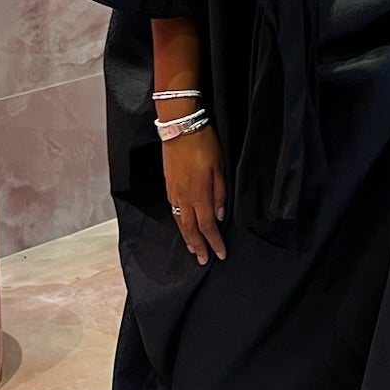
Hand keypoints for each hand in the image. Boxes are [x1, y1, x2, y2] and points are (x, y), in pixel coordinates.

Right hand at [163, 124, 226, 262]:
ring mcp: (174, 192)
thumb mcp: (220, 168)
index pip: (207, 227)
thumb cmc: (203, 145)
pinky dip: (180, 223)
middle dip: (198, 246)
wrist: (179, 128)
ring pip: (180, 221)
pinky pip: (174, 211)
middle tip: (202, 260)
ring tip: (192, 248)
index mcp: (199, 195)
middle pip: (191, 229)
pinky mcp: (168, 185)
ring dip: (187, 237)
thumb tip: (219, 216)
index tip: (220, 255)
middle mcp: (184, 198)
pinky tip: (183, 225)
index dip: (214, 242)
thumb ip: (219, 194)